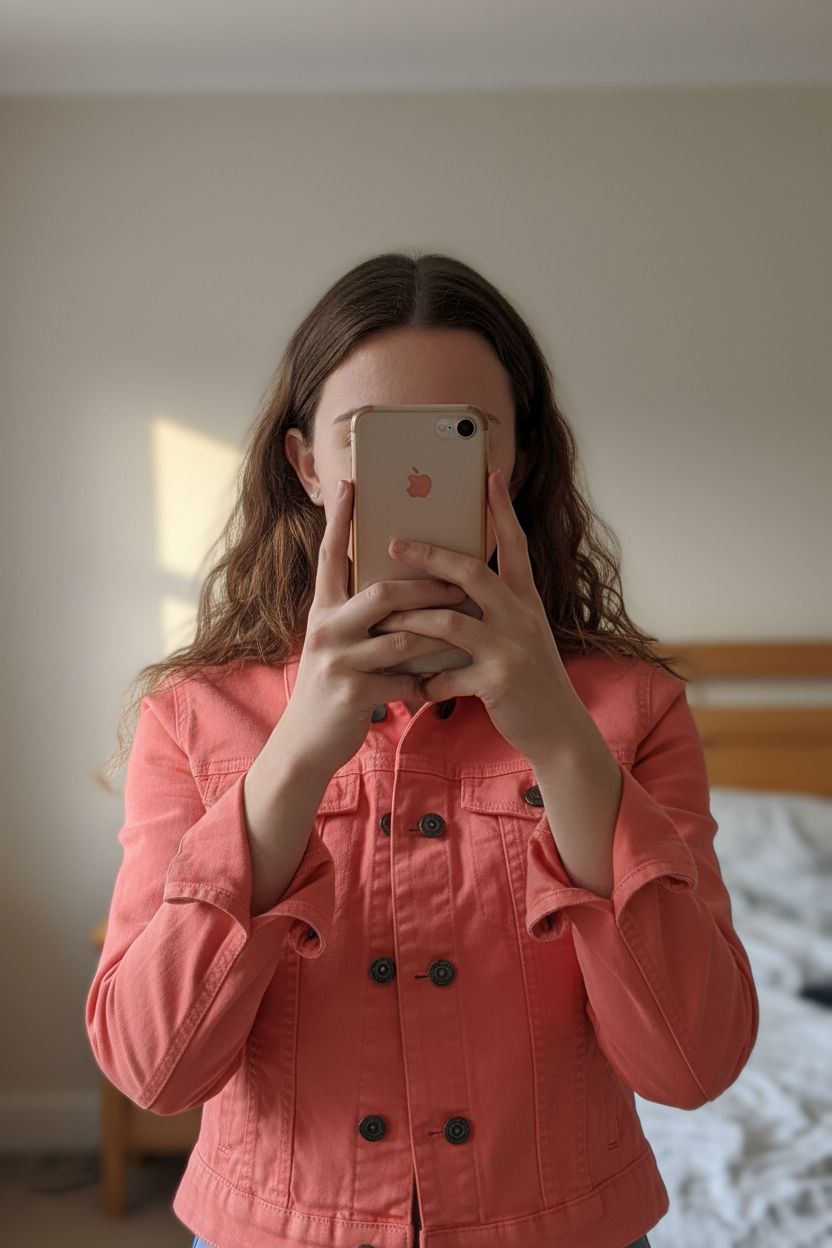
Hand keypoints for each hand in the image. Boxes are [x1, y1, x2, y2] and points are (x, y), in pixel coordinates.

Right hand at [283, 478, 470, 777]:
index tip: (352, 485)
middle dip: (429, 586)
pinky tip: (448, 681)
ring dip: (443, 632)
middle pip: (384, 592)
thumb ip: (357, 614)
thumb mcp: (335, 643)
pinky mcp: (353, 693)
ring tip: (471, 625)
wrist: (305, 744)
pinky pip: (405, 679)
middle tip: (463, 581)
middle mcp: (326, 628)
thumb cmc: (332, 686)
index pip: (331, 556)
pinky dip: (430, 679)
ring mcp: (339, 661)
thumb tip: (396, 584)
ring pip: (404, 636)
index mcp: (323, 610)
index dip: (340, 520)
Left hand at [377, 468, 593, 760]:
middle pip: (471, 573)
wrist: (560, 729)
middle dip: (430, 555)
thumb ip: (497, 609)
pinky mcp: (499, 681)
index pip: (514, 545)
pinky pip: (449, 673)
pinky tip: (418, 687)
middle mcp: (521, 617)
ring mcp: (510, 648)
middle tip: (395, 543)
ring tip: (385, 621)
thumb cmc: (531, 680)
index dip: (502, 510)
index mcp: (525, 601)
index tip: (490, 475)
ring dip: (411, 621)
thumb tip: (455, 586)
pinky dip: (428, 680)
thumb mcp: (523, 634)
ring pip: (449, 622)